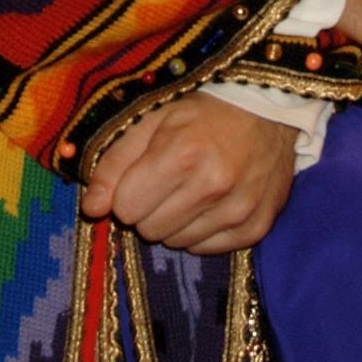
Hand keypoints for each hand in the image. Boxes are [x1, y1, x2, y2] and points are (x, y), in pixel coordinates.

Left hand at [80, 93, 296, 252]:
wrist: (269, 111)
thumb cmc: (202, 112)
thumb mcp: (151, 121)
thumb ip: (115, 163)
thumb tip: (91, 209)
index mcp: (182, 154)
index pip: (126, 208)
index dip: (128, 192)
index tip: (142, 175)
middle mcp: (213, 185)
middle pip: (150, 230)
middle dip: (150, 208)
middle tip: (168, 181)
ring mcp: (239, 209)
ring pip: (178, 243)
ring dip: (177, 221)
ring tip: (192, 189)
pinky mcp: (257, 226)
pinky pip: (208, 249)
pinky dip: (204, 231)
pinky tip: (213, 203)